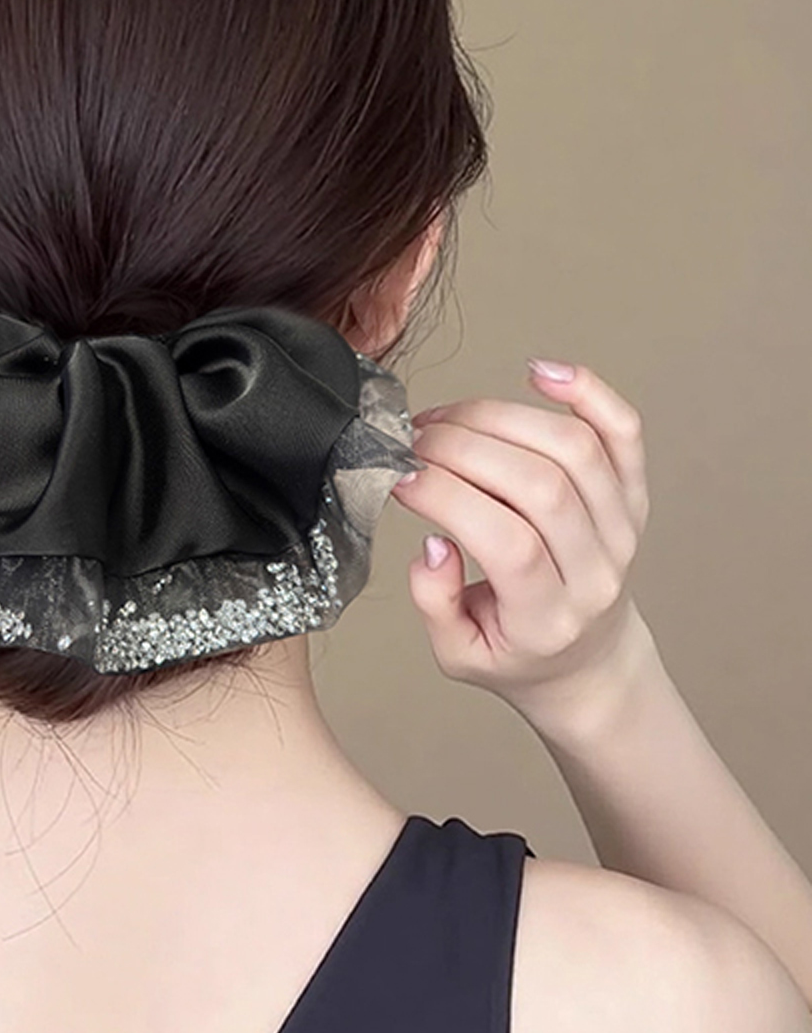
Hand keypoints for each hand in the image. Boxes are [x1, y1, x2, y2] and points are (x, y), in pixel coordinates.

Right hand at [388, 360, 653, 724]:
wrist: (586, 660)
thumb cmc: (517, 654)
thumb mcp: (459, 655)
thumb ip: (436, 606)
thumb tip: (433, 546)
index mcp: (548, 617)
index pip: (507, 543)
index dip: (448, 497)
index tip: (399, 476)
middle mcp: (596, 569)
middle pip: (539, 485)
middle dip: (462, 448)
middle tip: (412, 441)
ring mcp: (622, 528)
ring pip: (573, 448)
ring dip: (500, 416)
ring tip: (447, 419)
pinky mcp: (633, 495)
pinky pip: (622, 431)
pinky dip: (586, 391)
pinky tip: (538, 372)